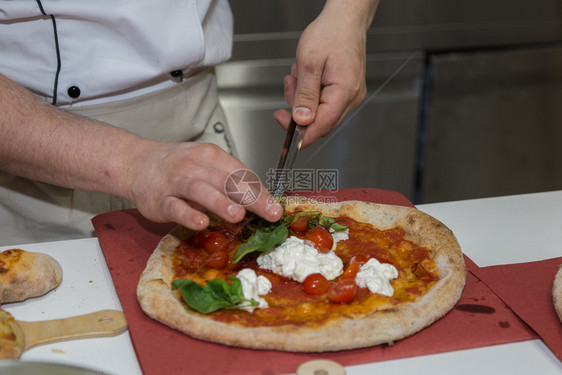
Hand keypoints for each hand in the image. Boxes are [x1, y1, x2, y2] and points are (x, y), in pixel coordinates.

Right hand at [126, 141, 282, 230]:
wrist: (136, 162)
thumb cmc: (177, 166)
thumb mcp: (206, 164)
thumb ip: (229, 180)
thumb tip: (260, 200)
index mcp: (211, 156)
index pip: (240, 173)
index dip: (260, 191)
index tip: (276, 207)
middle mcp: (194, 166)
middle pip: (226, 181)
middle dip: (250, 198)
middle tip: (270, 213)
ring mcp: (175, 182)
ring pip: (200, 190)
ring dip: (220, 203)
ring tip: (238, 216)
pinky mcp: (159, 199)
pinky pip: (175, 207)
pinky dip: (188, 215)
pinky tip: (202, 223)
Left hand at [273, 0, 377, 147]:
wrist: (344, 19)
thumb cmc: (329, 34)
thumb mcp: (308, 63)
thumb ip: (305, 95)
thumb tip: (302, 121)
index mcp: (345, 92)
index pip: (321, 126)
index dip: (301, 134)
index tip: (284, 129)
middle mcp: (352, 97)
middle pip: (321, 123)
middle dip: (299, 110)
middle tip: (290, 85)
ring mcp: (352, 96)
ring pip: (321, 113)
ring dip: (303, 99)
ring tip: (298, 75)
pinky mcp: (347, 92)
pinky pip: (325, 103)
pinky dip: (311, 94)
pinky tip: (307, 78)